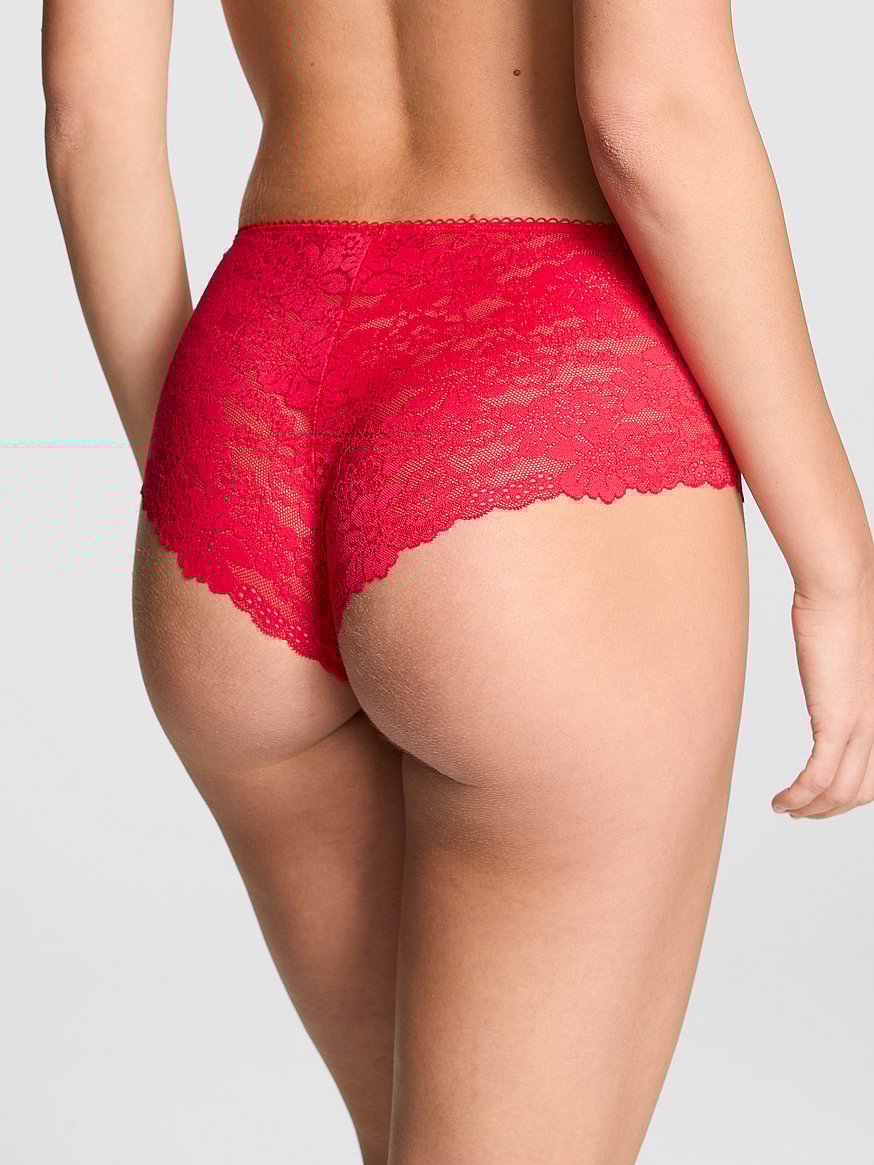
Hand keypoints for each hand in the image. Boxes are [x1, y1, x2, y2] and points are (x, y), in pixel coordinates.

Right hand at [772, 574, 873, 817]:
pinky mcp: (839, 719)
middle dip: (830, 810)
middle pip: (862, 790)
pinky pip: (820, 777)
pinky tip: (781, 801)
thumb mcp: (850, 653)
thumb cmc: (845, 605)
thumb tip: (830, 678)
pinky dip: (799, 797)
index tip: (820, 797)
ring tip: (788, 809)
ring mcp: (864, 723)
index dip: (849, 794)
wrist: (845, 586)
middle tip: (802, 811)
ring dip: (812, 809)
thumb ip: (845, 676)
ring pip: (842, 791)